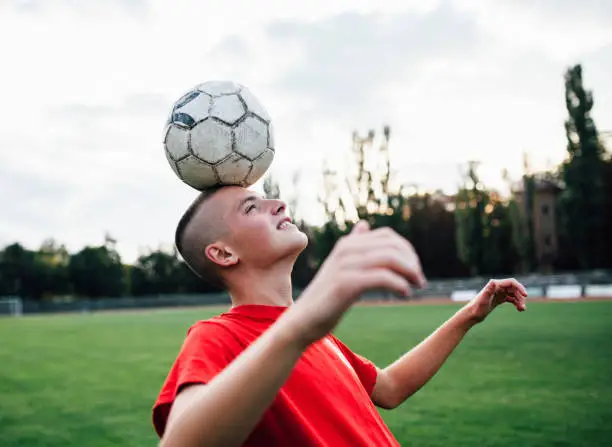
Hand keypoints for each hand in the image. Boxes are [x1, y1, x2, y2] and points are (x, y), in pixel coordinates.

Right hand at [289, 221, 425, 345]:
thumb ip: (354, 248)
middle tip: (419, 280)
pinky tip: (404, 294)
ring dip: (409, 272)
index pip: (388, 236)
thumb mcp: (341, 268)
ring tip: (415, 286)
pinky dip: (399, 285)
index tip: (414, 270)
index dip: (407, 251)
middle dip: (411, 261)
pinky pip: (382, 277)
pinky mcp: (345, 283)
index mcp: (347, 244)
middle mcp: (346, 250)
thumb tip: (364, 225)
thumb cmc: (325, 298)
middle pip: (392, 245)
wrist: (301, 321)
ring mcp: (344, 265)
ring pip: (390, 258)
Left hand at [466, 278, 527, 323]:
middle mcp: (497, 287)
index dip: (520, 287)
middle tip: (522, 308)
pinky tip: (519, 309)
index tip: (525, 295)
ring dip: (519, 300)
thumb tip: (493, 281)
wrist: (472, 315)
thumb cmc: (477, 308)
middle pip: (514, 289)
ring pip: (513, 294)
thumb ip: (488, 290)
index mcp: (495, 285)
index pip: (511, 282)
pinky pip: (511, 298)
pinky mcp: (498, 299)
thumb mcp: (484, 299)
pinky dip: (516, 303)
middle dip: (520, 297)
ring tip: (522, 309)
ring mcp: (498, 293)